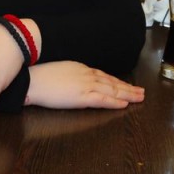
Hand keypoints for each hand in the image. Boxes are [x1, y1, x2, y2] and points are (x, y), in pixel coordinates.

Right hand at [25, 61, 144, 109]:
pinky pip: (103, 100)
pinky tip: (125, 104)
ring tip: (139, 98)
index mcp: (81, 68)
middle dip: (128, 88)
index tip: (127, 85)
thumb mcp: (61, 71)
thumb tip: (77, 82)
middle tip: (141, 92)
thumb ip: (72, 76)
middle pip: (112, 82)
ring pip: (112, 90)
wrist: (31, 80)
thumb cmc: (40, 77)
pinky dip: (115, 102)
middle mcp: (87, 75)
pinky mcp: (82, 96)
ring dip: (127, 94)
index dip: (118, 81)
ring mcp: (86, 85)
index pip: (104, 76)